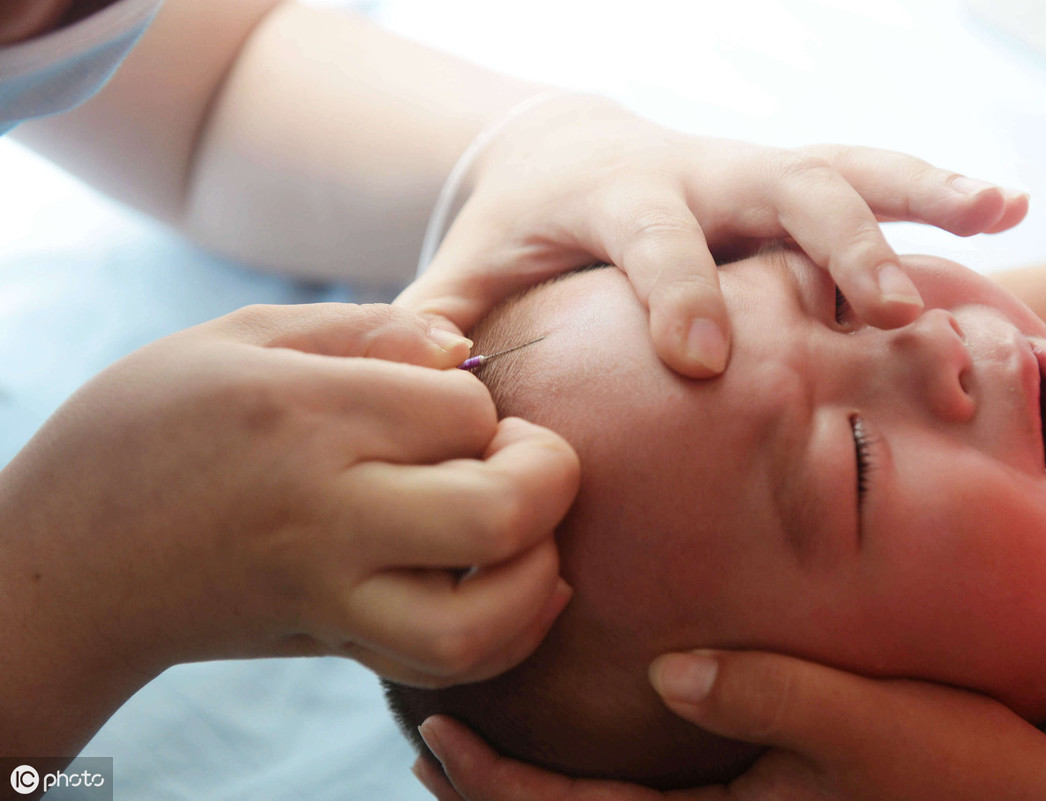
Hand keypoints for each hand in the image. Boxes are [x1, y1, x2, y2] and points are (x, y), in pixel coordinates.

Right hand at [0, 302, 579, 753]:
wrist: (67, 562)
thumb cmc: (151, 426)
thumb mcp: (240, 338)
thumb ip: (366, 331)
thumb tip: (467, 350)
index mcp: (305, 418)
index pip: (464, 411)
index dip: (484, 401)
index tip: (450, 402)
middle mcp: (325, 514)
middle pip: (498, 516)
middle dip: (549, 479)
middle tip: (525, 456)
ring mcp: (330, 595)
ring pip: (482, 624)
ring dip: (542, 573)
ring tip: (530, 529)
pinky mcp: (337, 645)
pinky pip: (449, 664)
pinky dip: (513, 631)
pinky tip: (525, 581)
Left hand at [397, 94, 1028, 377]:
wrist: (561, 159)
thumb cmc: (516, 235)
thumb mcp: (466, 271)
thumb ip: (436, 325)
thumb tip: (427, 387)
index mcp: (609, 200)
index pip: (650, 237)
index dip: (676, 291)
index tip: (703, 359)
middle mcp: (695, 174)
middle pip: (774, 188)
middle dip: (832, 247)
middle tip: (886, 313)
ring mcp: (749, 174)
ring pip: (840, 171)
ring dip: (914, 201)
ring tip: (995, 216)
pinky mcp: (785, 182)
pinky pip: (866, 175)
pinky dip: (933, 191)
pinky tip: (1004, 208)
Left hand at [412, 650, 1045, 800]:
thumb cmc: (962, 775)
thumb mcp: (868, 726)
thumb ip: (763, 694)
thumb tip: (662, 668)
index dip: (497, 786)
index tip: (433, 737)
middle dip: (495, 796)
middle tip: (429, 741)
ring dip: (534, 791)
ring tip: (477, 751)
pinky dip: (595, 783)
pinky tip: (588, 744)